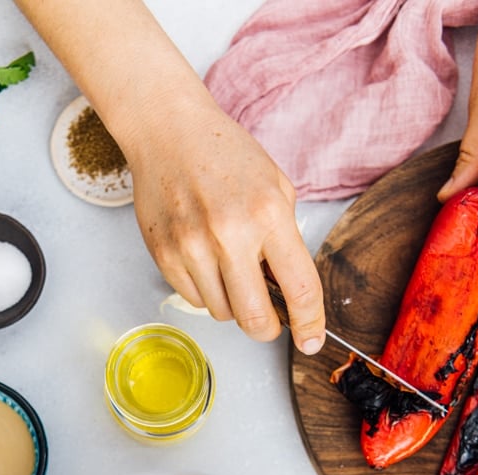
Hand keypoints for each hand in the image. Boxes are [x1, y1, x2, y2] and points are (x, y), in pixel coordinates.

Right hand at [127, 95, 324, 353]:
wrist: (168, 132)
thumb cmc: (226, 156)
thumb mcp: (275, 187)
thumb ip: (286, 240)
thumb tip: (288, 293)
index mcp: (268, 214)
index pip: (299, 288)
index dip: (310, 323)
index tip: (312, 341)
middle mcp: (230, 234)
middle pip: (255, 318)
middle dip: (267, 328)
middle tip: (269, 319)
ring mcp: (193, 247)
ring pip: (222, 313)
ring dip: (233, 304)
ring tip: (230, 268)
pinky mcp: (165, 256)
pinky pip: (194, 299)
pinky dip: (206, 290)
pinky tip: (205, 260)